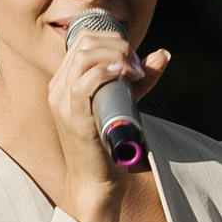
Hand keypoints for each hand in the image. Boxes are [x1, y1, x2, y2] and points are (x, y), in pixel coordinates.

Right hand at [49, 22, 171, 221]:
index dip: (112, 39)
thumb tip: (163, 53)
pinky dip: (106, 71)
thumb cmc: (108, 144)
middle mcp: (58, 88)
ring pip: (84, 57)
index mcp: (64, 81)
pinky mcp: (73, 117)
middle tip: (138, 66)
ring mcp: (62, 102)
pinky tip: (124, 74)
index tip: (134, 58)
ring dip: (116, 56)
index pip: (82, 40)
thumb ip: (141, 79)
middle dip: (117, 45)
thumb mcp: (124, 101)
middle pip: (84, 43)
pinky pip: (83, 83)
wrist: (95, 181)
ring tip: (136, 73)